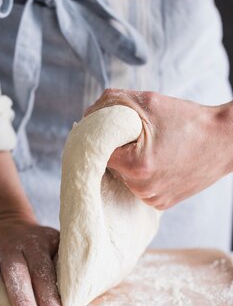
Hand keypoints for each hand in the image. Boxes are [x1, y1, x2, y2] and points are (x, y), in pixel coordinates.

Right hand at [0, 218, 61, 305]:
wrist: (6, 221)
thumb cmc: (37, 244)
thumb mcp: (56, 244)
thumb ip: (66, 263)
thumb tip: (85, 289)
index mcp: (35, 244)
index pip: (42, 270)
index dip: (49, 295)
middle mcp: (9, 246)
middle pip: (15, 273)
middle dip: (22, 301)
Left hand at [85, 89, 232, 209]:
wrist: (225, 141)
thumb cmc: (188, 119)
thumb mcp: (148, 101)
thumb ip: (111, 104)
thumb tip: (86, 116)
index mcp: (136, 165)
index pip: (96, 152)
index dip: (96, 136)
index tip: (101, 128)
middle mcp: (141, 188)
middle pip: (107, 166)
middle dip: (113, 149)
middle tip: (129, 135)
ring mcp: (151, 199)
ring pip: (121, 177)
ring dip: (126, 162)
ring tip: (148, 147)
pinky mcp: (160, 204)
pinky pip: (137, 187)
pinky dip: (140, 174)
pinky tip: (156, 161)